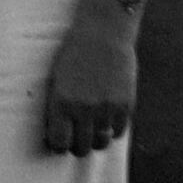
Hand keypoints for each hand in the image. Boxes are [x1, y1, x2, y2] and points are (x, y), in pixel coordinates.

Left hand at [44, 8, 138, 156]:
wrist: (102, 34)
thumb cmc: (73, 54)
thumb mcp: (56, 79)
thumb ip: (58, 105)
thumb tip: (58, 132)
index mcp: (60, 101)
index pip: (59, 142)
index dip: (59, 146)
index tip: (59, 141)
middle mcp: (83, 109)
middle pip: (81, 148)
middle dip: (77, 145)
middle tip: (75, 137)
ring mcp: (106, 109)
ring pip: (101, 143)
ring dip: (95, 139)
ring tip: (91, 129)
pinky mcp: (125, 106)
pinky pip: (118, 132)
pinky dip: (112, 129)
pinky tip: (106, 118)